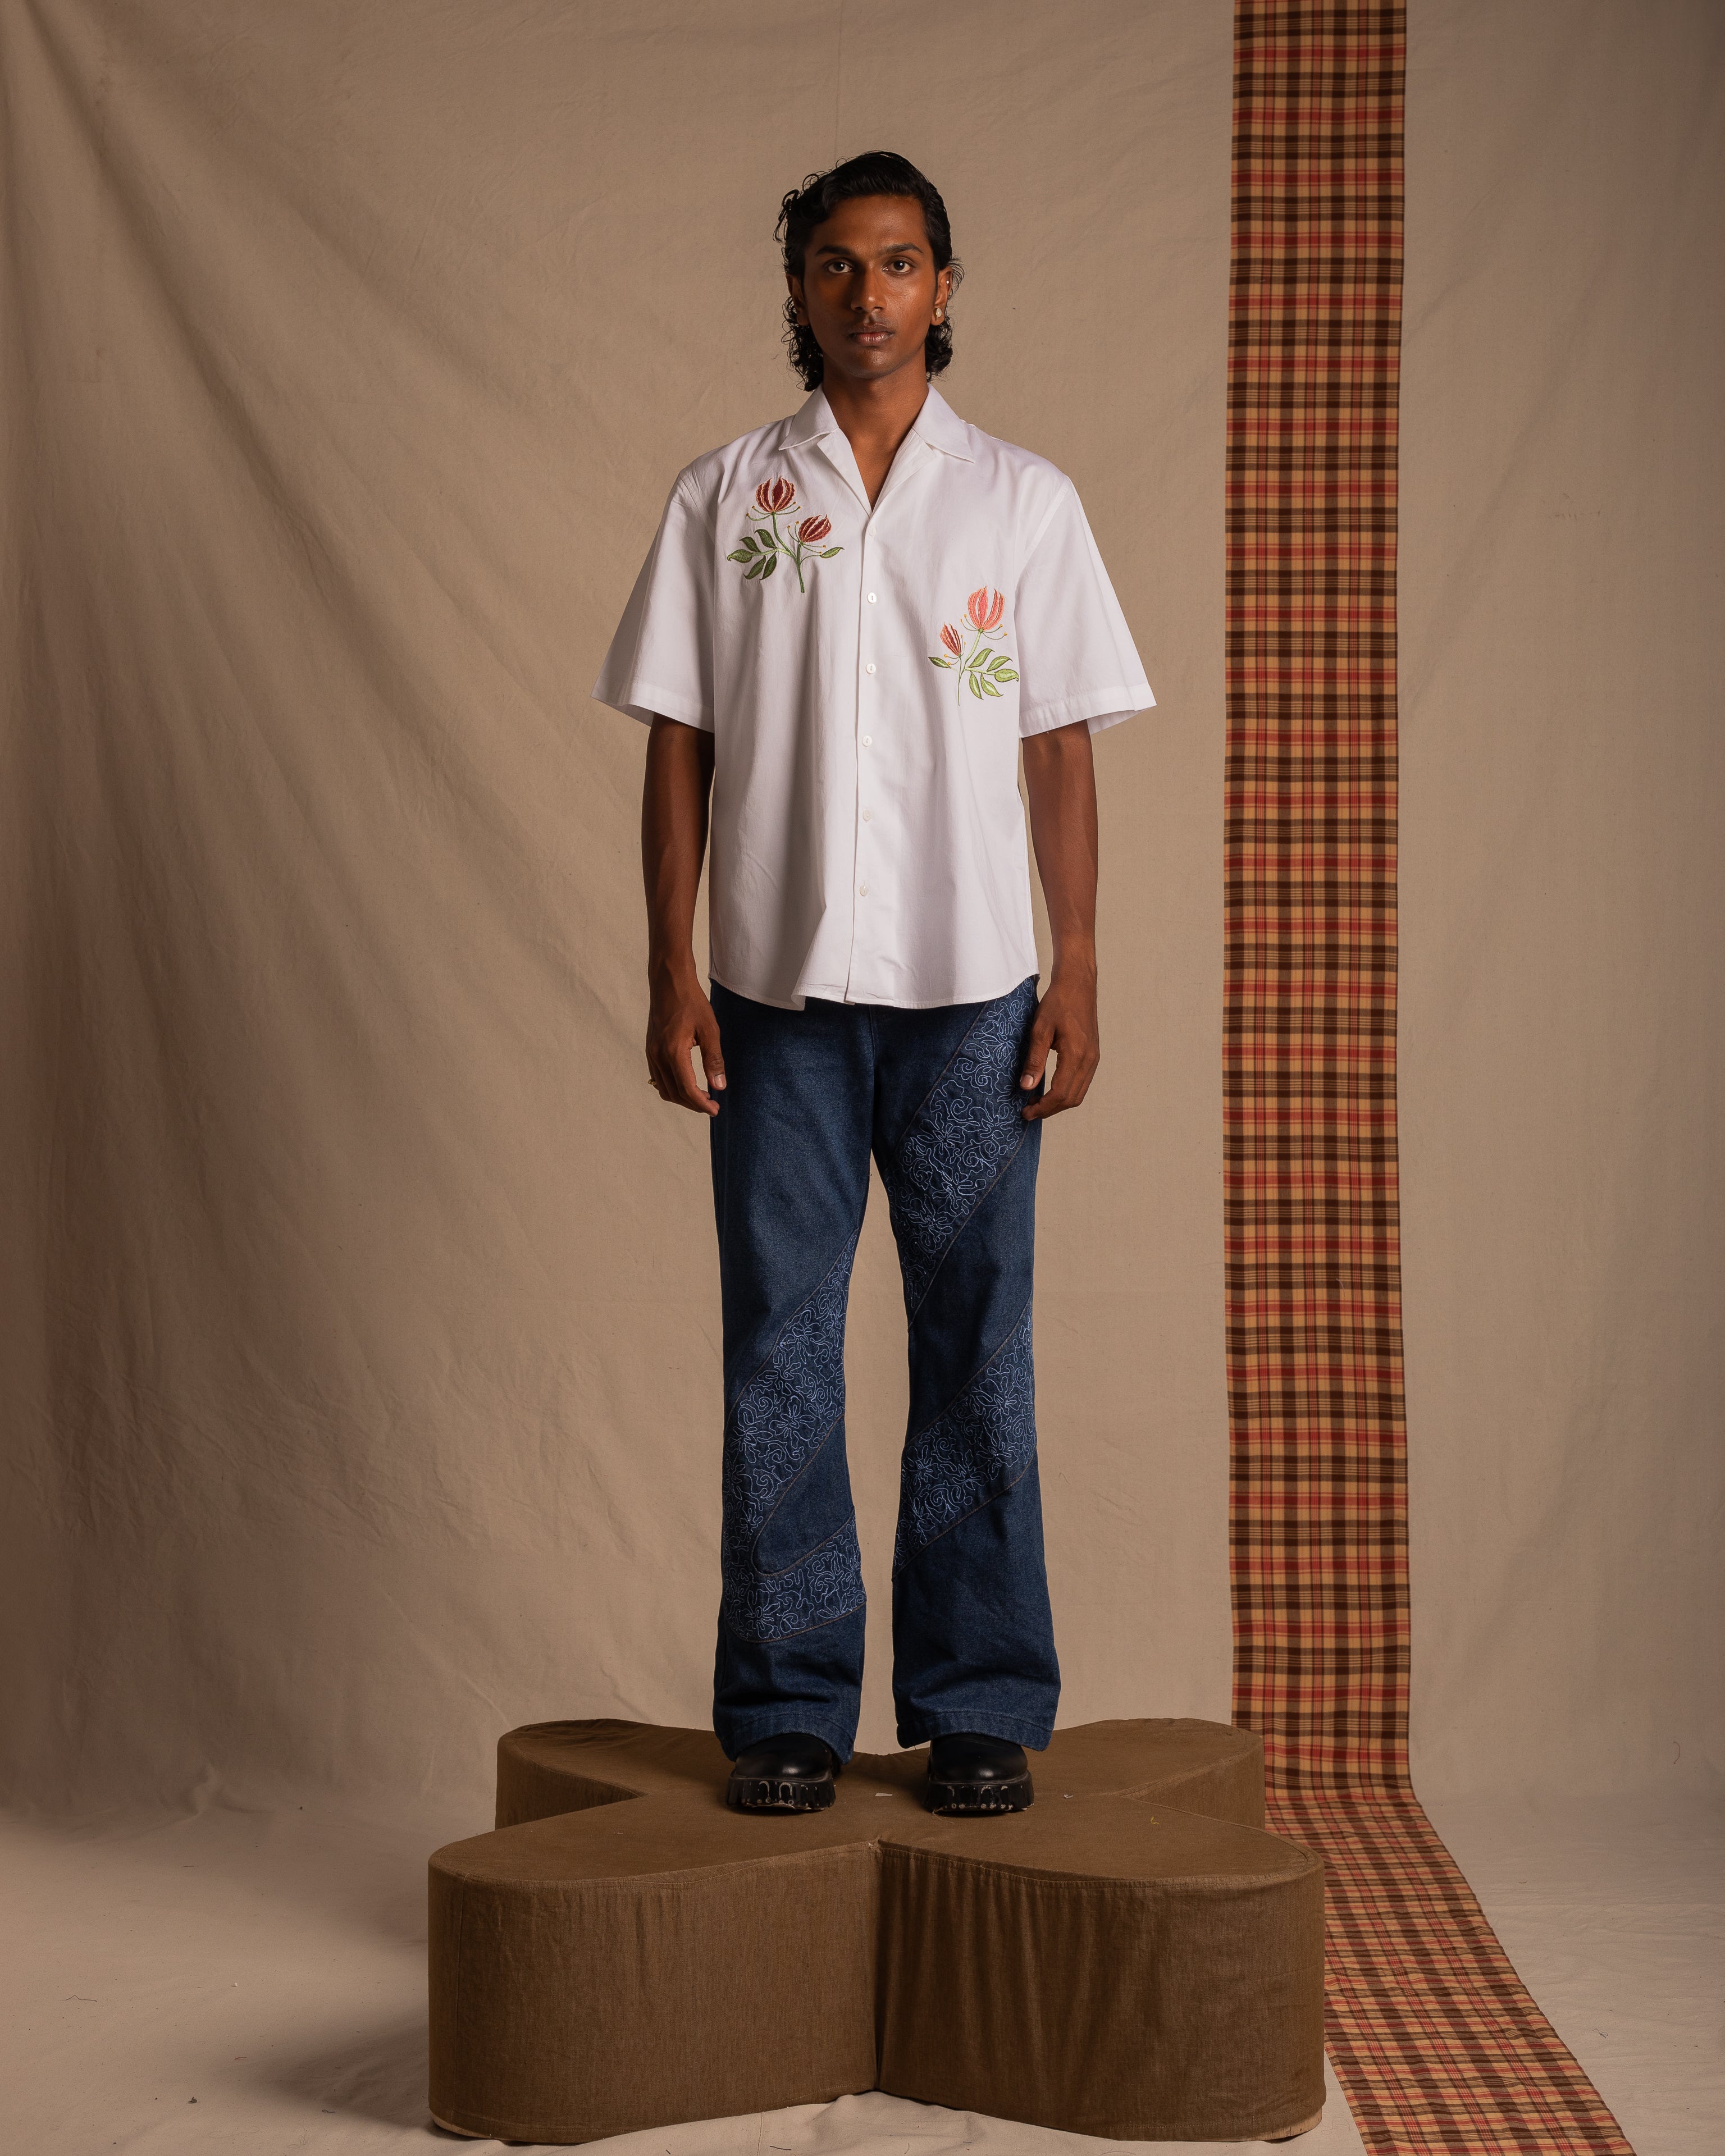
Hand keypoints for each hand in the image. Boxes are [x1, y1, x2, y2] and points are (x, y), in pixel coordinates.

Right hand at [646, 967, 724, 1114]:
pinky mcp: (650, 1050)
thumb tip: (719, 1086)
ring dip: (682, 1097)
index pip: (687, 1089)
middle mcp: (658, 1056)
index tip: (715, 1110)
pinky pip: (658, 1078)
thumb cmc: (692, 1002)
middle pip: (675, 1093)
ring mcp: (651, 1054)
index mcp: (673, 1052)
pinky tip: (687, 1084)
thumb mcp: (710, 1030)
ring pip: (664, 1089)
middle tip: (712, 1105)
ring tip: (702, 1096)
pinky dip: (672, 1087)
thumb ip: (714, 1060)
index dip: (702, 1104)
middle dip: (694, 1104)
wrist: (669, 983)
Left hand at [1018, 968, 1098, 1120]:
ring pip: (1078, 1093)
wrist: (1078, 984)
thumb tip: (1026, 1087)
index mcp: (1076, 1055)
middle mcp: (1089, 1060)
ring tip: (1037, 1103)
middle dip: (1050, 1109)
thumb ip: (1034, 1060)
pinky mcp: (1093, 1055)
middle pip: (1071, 1099)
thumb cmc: (1057, 1003)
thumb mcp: (1039, 1030)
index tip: (1025, 1112)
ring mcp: (1094, 1058)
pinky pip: (1082, 1083)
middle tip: (1028, 1111)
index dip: (1043, 1108)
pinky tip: (1050, 1089)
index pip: (1061, 1094)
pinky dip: (1066, 1092)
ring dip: (1058, 1103)